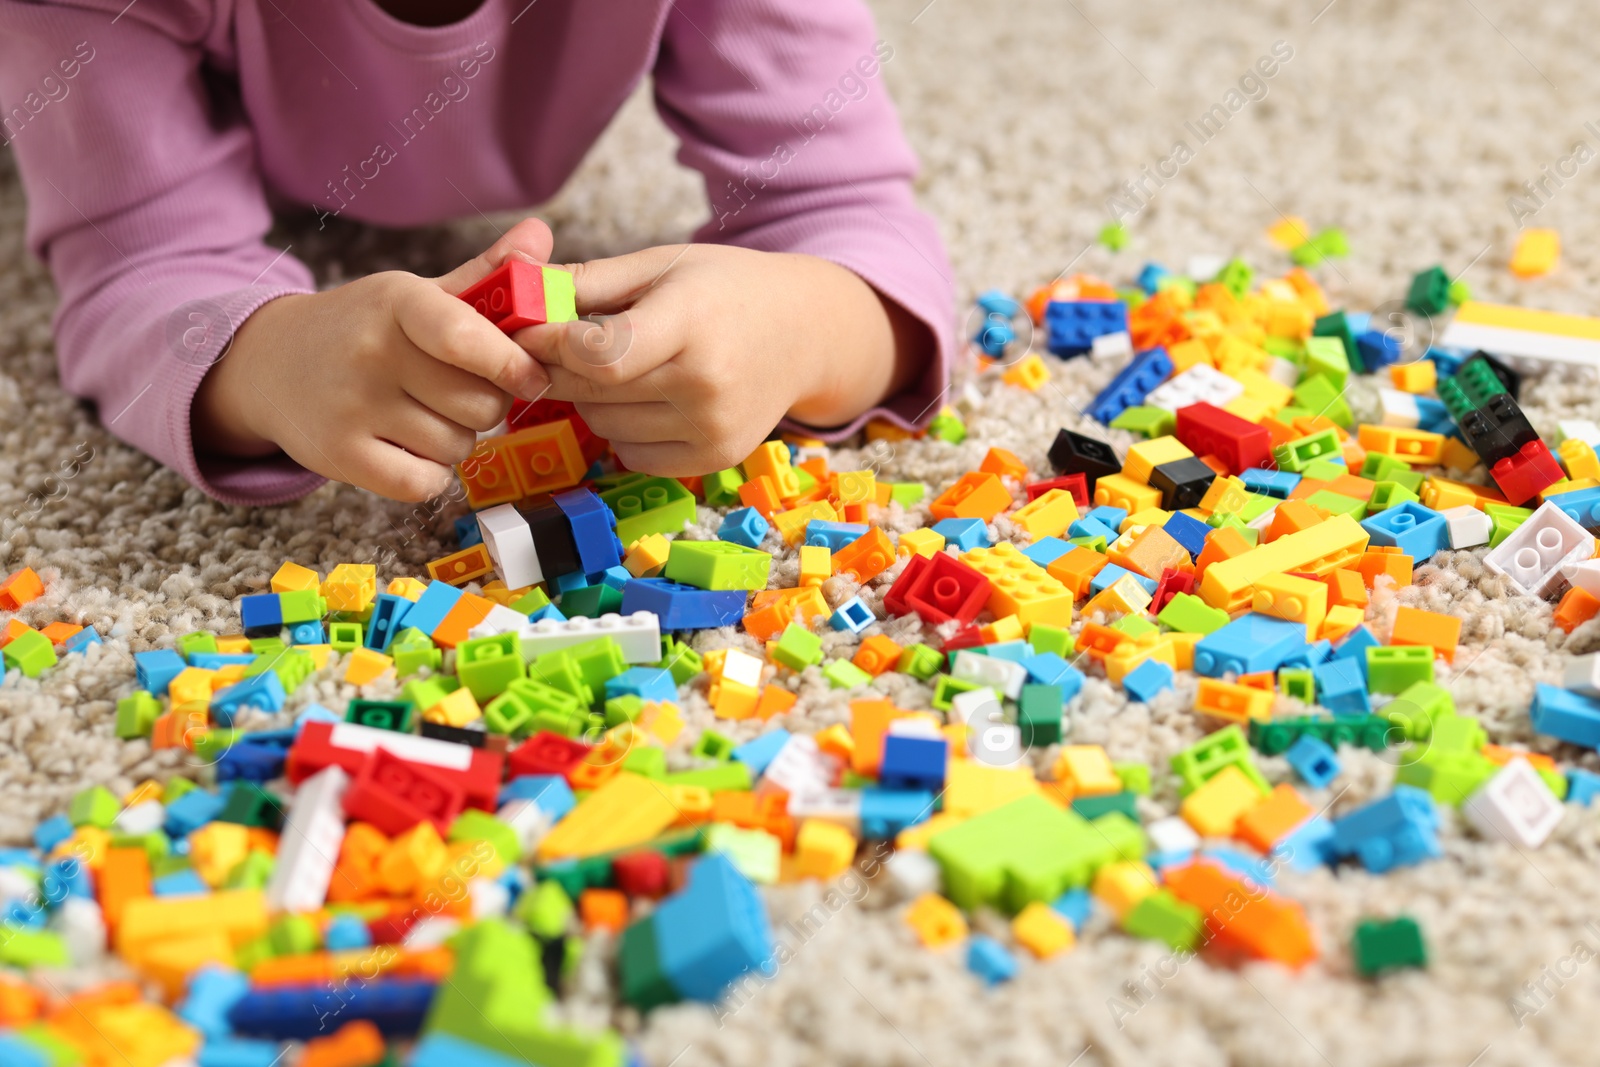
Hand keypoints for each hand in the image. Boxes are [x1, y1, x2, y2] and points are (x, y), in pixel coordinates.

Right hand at [193, 219, 554, 500]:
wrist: (271, 364)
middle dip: (487, 405)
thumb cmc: (365, 329)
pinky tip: (410, 448)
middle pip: (480, 404)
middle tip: (458, 393)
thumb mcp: (417, 295)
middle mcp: (372, 352)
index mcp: (397, 303)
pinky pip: (424, 483)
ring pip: (457, 445)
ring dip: (457, 439)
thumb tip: (541, 235)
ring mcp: (352, 406)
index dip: (512, 363)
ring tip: (425, 415)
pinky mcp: (340, 456)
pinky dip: (430, 473)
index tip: (532, 377)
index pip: (465, 337)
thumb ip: (485, 273)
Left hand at [516, 245, 929, 475]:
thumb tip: (516, 293)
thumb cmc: (727, 289)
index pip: (598, 353)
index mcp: (691, 321)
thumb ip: (590, 282)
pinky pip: (631, 454)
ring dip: (589, 400)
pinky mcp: (715, 457)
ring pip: (604, 426)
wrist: (805, 332)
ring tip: (613, 369)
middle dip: (557, 371)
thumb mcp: (664, 264)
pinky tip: (642, 399)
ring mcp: (712, 427)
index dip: (551, 346)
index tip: (529, 333)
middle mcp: (706, 382)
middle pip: (594, 392)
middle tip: (549, 351)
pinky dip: (620, 430)